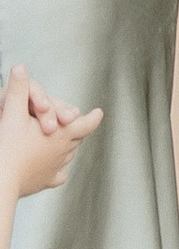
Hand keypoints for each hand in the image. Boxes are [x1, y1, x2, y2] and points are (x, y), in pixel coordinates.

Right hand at [0, 63, 99, 200]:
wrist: (0, 180)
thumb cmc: (7, 147)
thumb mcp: (12, 113)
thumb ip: (19, 90)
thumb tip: (20, 67)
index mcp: (62, 134)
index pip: (85, 124)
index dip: (92, 117)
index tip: (99, 113)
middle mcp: (64, 152)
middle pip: (77, 138)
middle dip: (78, 130)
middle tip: (79, 124)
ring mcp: (55, 168)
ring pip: (68, 155)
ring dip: (68, 147)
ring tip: (67, 142)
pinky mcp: (44, 182)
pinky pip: (57, 175)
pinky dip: (58, 169)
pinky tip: (56, 169)